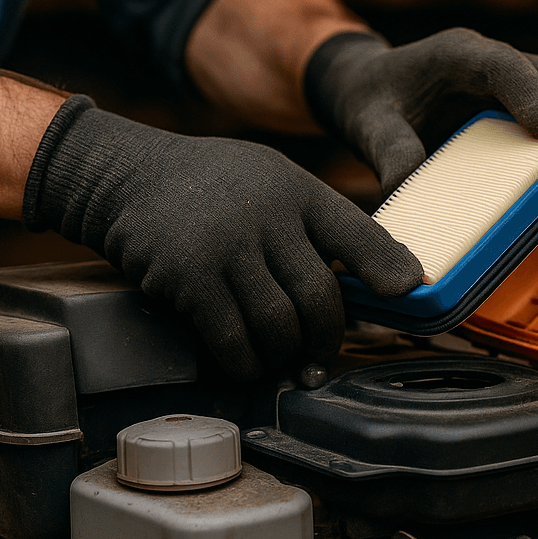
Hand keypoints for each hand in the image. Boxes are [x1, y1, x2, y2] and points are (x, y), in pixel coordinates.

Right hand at [23, 96, 422, 377]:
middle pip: (320, 297)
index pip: (357, 232)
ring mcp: (228, 247)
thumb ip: (314, 224)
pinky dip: (247, 361)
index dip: (388, 267)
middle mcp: (269, 216)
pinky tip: (248, 363)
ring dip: (285, 355)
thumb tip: (372, 280)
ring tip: (283, 363)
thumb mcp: (271, 182)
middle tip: (320, 358)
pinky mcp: (190, 278)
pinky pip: (234, 339)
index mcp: (297, 191)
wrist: (128, 175)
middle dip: (326, 338)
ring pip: (279, 325)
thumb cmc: (211, 187)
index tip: (409, 294)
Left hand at [303, 29, 537, 194]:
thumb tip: (406, 187)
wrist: (369, 90)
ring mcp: (509, 86)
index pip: (502, 63)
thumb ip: (386, 150)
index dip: (531, 92)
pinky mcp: (514, 110)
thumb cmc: (369, 101)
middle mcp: (492, 64)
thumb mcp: (367, 123)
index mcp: (456, 54)